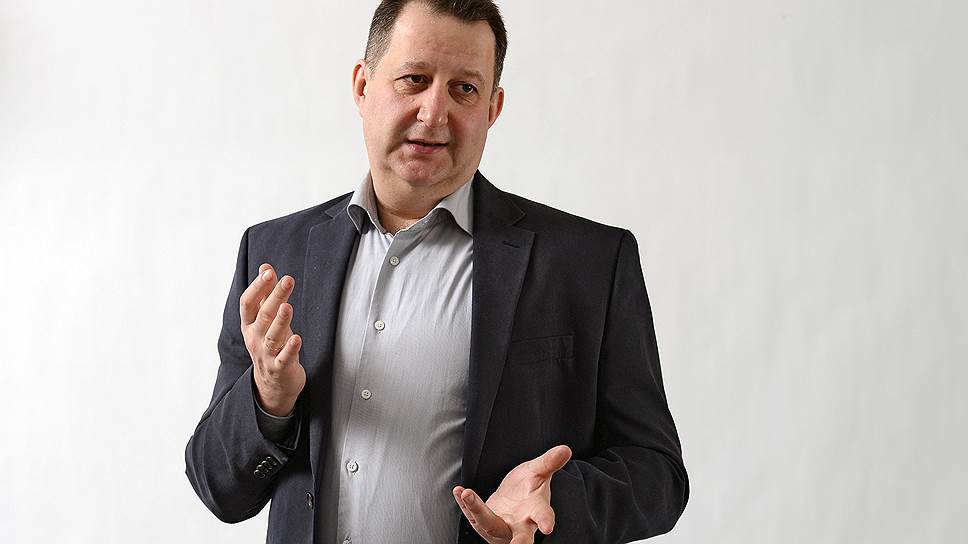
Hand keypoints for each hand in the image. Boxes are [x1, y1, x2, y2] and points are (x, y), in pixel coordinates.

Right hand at [240, 263, 304, 416]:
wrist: (273, 384)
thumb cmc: (271, 345)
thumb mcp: (265, 320)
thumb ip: (266, 294)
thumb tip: (265, 266)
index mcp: (250, 325)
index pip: (248, 303)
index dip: (258, 287)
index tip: (269, 272)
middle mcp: (255, 338)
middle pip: (263, 315)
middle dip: (275, 297)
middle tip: (287, 280)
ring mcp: (266, 354)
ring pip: (272, 336)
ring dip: (280, 321)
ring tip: (287, 306)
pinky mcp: (280, 368)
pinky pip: (284, 358)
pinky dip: (290, 348)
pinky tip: (297, 338)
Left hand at [453, 445, 571, 543]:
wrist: (514, 497)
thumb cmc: (529, 487)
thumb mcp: (538, 471)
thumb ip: (549, 462)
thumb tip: (565, 449)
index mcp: (536, 511)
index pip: (543, 516)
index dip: (546, 521)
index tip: (548, 527)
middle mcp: (520, 525)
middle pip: (520, 537)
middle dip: (518, 543)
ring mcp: (500, 527)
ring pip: (489, 524)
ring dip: (476, 510)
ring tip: (466, 493)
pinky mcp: (483, 523)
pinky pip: (472, 516)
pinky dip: (465, 504)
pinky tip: (459, 491)